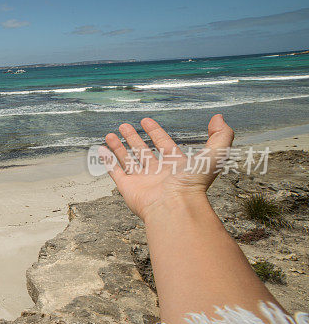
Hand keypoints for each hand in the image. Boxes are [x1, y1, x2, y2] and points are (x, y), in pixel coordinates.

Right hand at [100, 114, 233, 221]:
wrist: (175, 206)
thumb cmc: (194, 183)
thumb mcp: (216, 154)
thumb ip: (221, 135)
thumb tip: (219, 117)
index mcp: (176, 165)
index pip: (164, 144)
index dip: (155, 132)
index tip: (146, 121)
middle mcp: (158, 173)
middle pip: (144, 152)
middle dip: (134, 138)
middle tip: (124, 126)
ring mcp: (142, 181)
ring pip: (128, 160)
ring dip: (119, 147)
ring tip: (110, 134)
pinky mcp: (128, 188)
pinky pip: (116, 172)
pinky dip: (108, 161)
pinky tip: (102, 150)